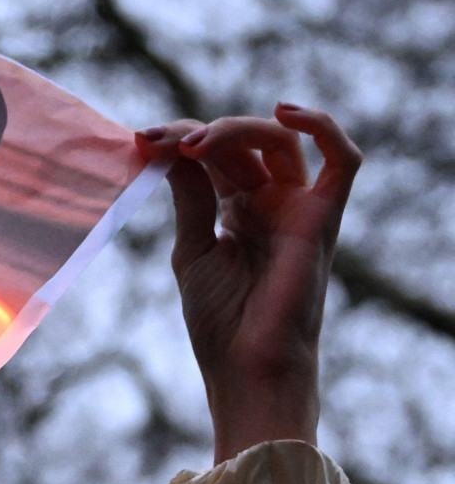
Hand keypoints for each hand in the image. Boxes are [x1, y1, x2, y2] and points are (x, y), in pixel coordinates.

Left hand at [136, 103, 361, 463]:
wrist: (246, 370)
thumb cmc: (220, 323)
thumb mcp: (192, 249)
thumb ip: (189, 196)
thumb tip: (170, 147)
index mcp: (238, 211)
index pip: (214, 155)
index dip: (178, 140)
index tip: (139, 140)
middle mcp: (271, 203)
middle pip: (242, 143)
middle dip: (197, 133)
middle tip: (156, 142)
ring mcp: (299, 209)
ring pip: (280, 141)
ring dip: (235, 129)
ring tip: (194, 145)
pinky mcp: (323, 220)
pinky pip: (343, 161)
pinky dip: (323, 127)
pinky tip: (286, 113)